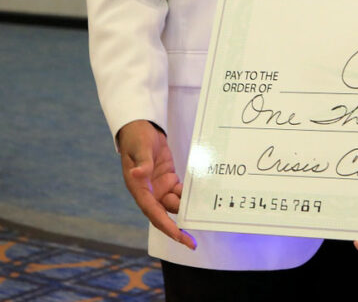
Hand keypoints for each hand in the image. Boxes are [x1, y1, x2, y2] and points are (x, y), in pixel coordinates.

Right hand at [116, 120, 195, 249]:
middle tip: (193, 243)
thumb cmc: (137, 138)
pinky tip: (203, 198)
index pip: (153, 212)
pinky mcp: (168, 180)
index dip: (165, 226)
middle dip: (178, 229)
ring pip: (175, 205)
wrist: (142, 128)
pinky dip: (190, 196)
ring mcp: (159, 187)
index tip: (178, 236)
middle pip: (165, 215)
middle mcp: (149, 192)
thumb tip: (138, 174)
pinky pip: (180, 192)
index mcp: (139, 188)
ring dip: (187, 211)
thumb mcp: (141, 148)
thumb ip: (142, 163)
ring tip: (205, 218)